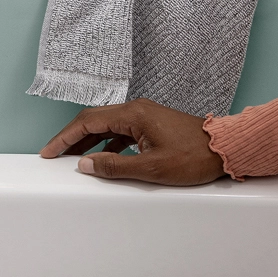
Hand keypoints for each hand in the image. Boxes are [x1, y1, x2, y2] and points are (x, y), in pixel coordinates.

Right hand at [39, 98, 227, 185]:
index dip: (64, 137)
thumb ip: (116, 166)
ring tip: (73, 159)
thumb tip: (85, 165)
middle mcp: (136, 109)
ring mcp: (144, 115)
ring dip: (87, 141)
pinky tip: (102, 157)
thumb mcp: (153, 167)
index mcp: (133, 114)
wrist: (228, 147)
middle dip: (70, 138)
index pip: (87, 122)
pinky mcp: (151, 123)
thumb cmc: (196, 156)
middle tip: (53, 154)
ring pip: (106, 126)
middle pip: (93, 120)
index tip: (49, 151)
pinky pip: (120, 131)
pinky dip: (105, 143)